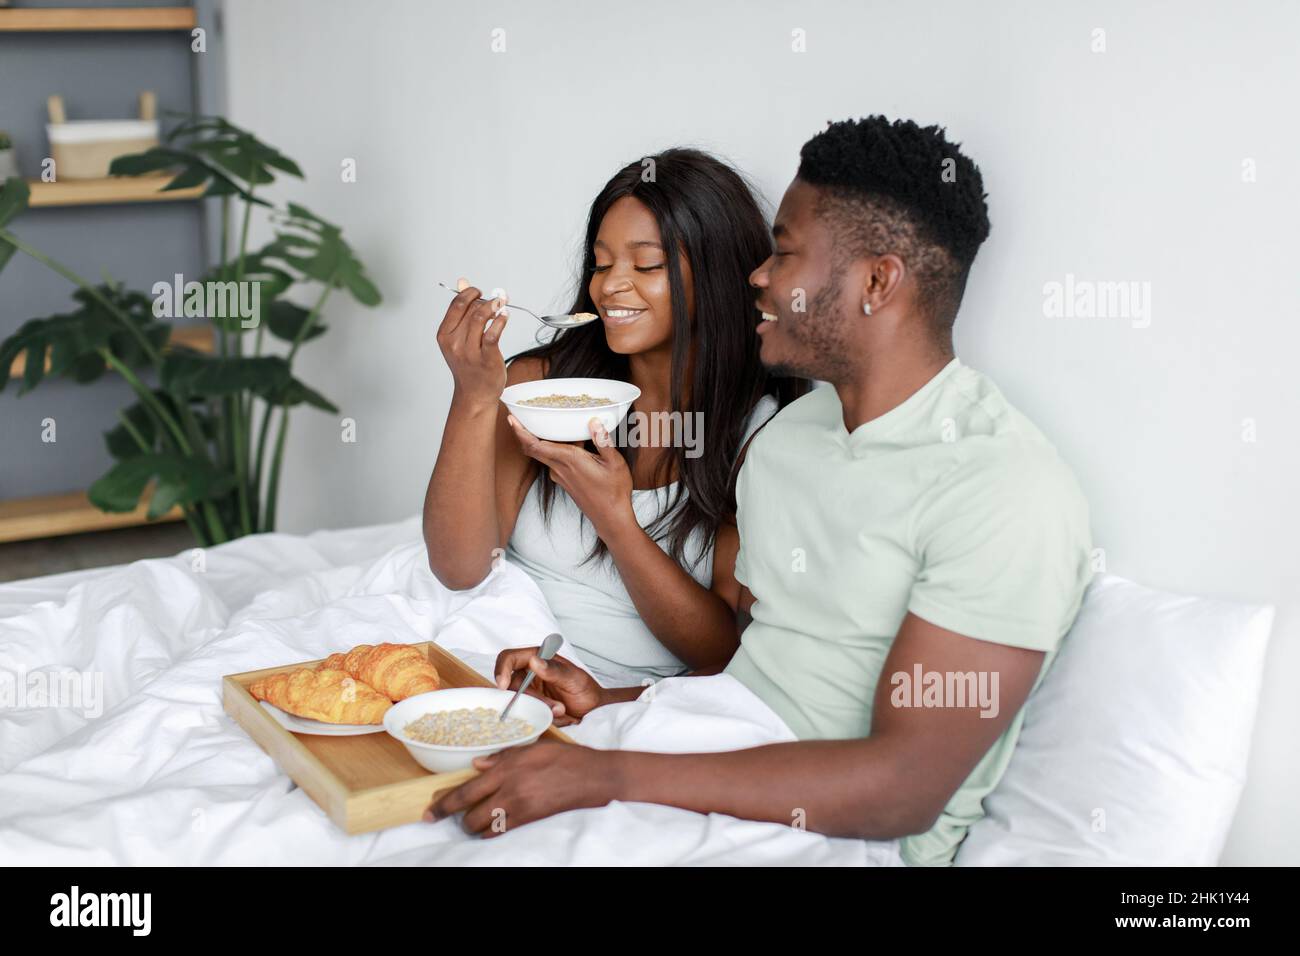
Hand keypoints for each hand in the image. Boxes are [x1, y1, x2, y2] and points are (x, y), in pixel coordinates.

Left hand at [424, 739, 620, 835]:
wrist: (594, 778)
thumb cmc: (566, 758)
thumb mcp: (532, 748)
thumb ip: (502, 756)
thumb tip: (477, 766)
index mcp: (507, 768)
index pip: (465, 792)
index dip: (443, 806)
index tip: (429, 813)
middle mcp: (509, 791)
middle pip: (469, 816)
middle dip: (459, 818)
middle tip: (457, 814)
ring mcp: (519, 809)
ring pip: (483, 828)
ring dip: (475, 826)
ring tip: (475, 818)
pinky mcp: (529, 821)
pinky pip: (500, 832)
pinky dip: (492, 831)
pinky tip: (494, 823)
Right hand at [436, 277, 508, 408]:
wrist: (475, 394)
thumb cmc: (469, 364)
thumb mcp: (460, 336)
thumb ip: (462, 309)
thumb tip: (462, 281)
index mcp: (444, 335)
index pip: (457, 305)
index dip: (470, 293)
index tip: (481, 293)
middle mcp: (454, 343)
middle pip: (470, 309)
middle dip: (485, 300)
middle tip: (497, 299)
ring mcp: (469, 352)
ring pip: (480, 318)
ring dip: (494, 306)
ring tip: (502, 304)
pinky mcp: (486, 358)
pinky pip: (493, 333)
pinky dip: (501, 320)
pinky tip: (505, 316)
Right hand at [494, 646, 606, 724]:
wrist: (593, 711)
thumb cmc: (586, 690)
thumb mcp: (573, 679)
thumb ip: (553, 671)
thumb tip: (534, 661)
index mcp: (537, 658)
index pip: (509, 658)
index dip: (502, 670)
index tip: (503, 686)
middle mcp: (529, 673)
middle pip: (514, 686)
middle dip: (535, 700)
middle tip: (557, 707)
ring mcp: (530, 692)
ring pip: (521, 703)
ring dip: (542, 710)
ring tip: (564, 711)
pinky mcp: (532, 708)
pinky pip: (529, 715)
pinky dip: (545, 718)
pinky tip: (561, 717)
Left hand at [507, 415, 634, 538]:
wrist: (610, 517)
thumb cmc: (613, 491)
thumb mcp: (614, 463)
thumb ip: (603, 441)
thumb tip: (594, 421)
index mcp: (569, 460)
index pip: (535, 445)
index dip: (520, 432)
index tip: (512, 419)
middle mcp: (559, 468)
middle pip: (533, 449)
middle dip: (524, 433)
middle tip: (520, 417)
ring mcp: (560, 476)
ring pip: (544, 454)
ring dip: (543, 440)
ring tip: (551, 424)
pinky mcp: (564, 481)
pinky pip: (554, 461)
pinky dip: (555, 449)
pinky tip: (571, 442)